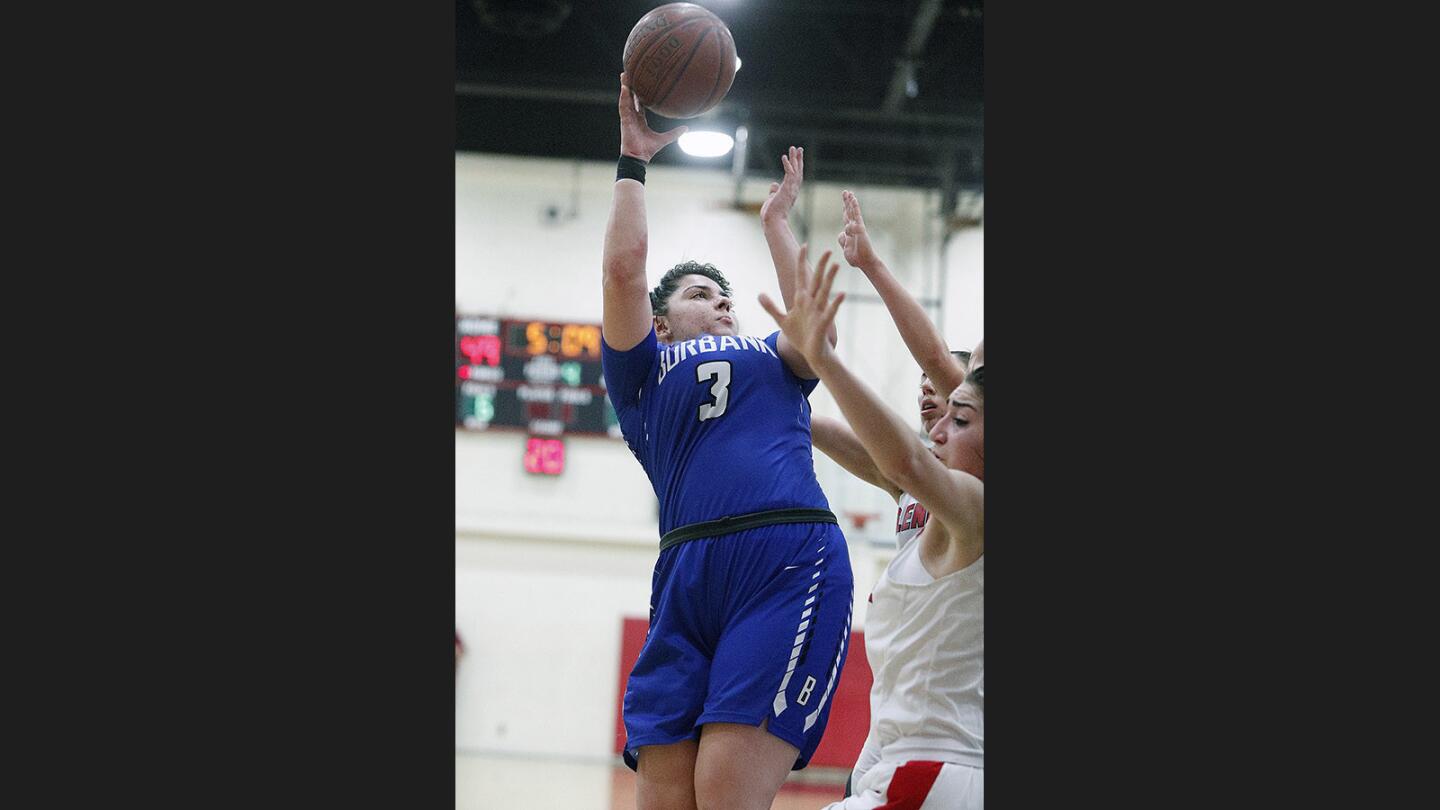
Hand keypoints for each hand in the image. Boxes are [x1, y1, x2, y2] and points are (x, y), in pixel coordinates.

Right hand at [618, 73, 686, 161]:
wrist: (639, 157)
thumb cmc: (648, 150)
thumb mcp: (664, 139)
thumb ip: (674, 134)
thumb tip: (686, 128)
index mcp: (640, 120)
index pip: (640, 104)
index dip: (640, 94)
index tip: (642, 85)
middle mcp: (633, 117)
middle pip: (631, 98)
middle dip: (630, 86)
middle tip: (631, 74)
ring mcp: (627, 118)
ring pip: (625, 99)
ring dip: (625, 87)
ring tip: (624, 75)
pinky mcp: (624, 120)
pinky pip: (623, 106)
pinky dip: (623, 97)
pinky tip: (624, 87)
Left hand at [759, 244, 845, 366]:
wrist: (811, 354)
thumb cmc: (800, 337)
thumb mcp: (781, 320)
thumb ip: (771, 307)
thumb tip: (760, 294)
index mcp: (802, 300)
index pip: (801, 277)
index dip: (801, 262)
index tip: (803, 246)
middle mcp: (812, 303)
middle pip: (816, 280)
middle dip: (820, 265)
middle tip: (828, 250)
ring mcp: (818, 312)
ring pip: (825, 292)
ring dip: (829, 279)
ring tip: (835, 265)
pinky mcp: (823, 324)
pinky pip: (830, 312)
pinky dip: (835, 304)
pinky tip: (842, 295)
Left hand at [760, 146, 803, 222]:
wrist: (773, 221)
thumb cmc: (772, 214)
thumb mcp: (772, 199)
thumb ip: (774, 191)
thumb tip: (773, 184)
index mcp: (791, 192)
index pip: (796, 176)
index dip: (797, 166)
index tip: (797, 158)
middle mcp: (793, 189)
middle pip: (798, 171)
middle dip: (798, 159)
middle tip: (799, 149)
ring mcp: (791, 189)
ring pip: (795, 170)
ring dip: (795, 158)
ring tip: (794, 148)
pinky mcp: (786, 189)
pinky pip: (788, 174)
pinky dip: (787, 165)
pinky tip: (784, 156)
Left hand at [837, 190, 879, 268]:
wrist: (865, 262)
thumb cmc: (857, 258)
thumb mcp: (845, 248)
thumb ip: (843, 240)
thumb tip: (842, 233)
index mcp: (850, 232)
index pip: (847, 217)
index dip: (845, 209)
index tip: (844, 201)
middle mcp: (854, 227)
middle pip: (850, 211)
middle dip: (847, 202)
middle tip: (845, 191)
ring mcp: (858, 227)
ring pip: (853, 211)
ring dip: (851, 201)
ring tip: (849, 192)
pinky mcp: (860, 228)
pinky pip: (857, 215)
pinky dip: (855, 206)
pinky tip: (853, 199)